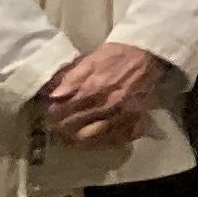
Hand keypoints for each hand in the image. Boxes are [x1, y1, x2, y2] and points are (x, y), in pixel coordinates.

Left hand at [33, 43, 166, 150]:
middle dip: (62, 128)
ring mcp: (121, 115)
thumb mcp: (91, 60)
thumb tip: (54, 96)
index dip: (52, 114)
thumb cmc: (116, 56)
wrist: (147, 54)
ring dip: (79, 138)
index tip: (49, 114)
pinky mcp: (134, 119)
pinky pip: (116, 138)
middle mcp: (106, 106)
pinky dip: (103, 142)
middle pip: (75, 127)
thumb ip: (72, 78)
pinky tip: (96, 139)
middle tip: (57, 127)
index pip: (63, 111)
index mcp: (92, 90)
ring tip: (72, 136)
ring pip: (93, 137)